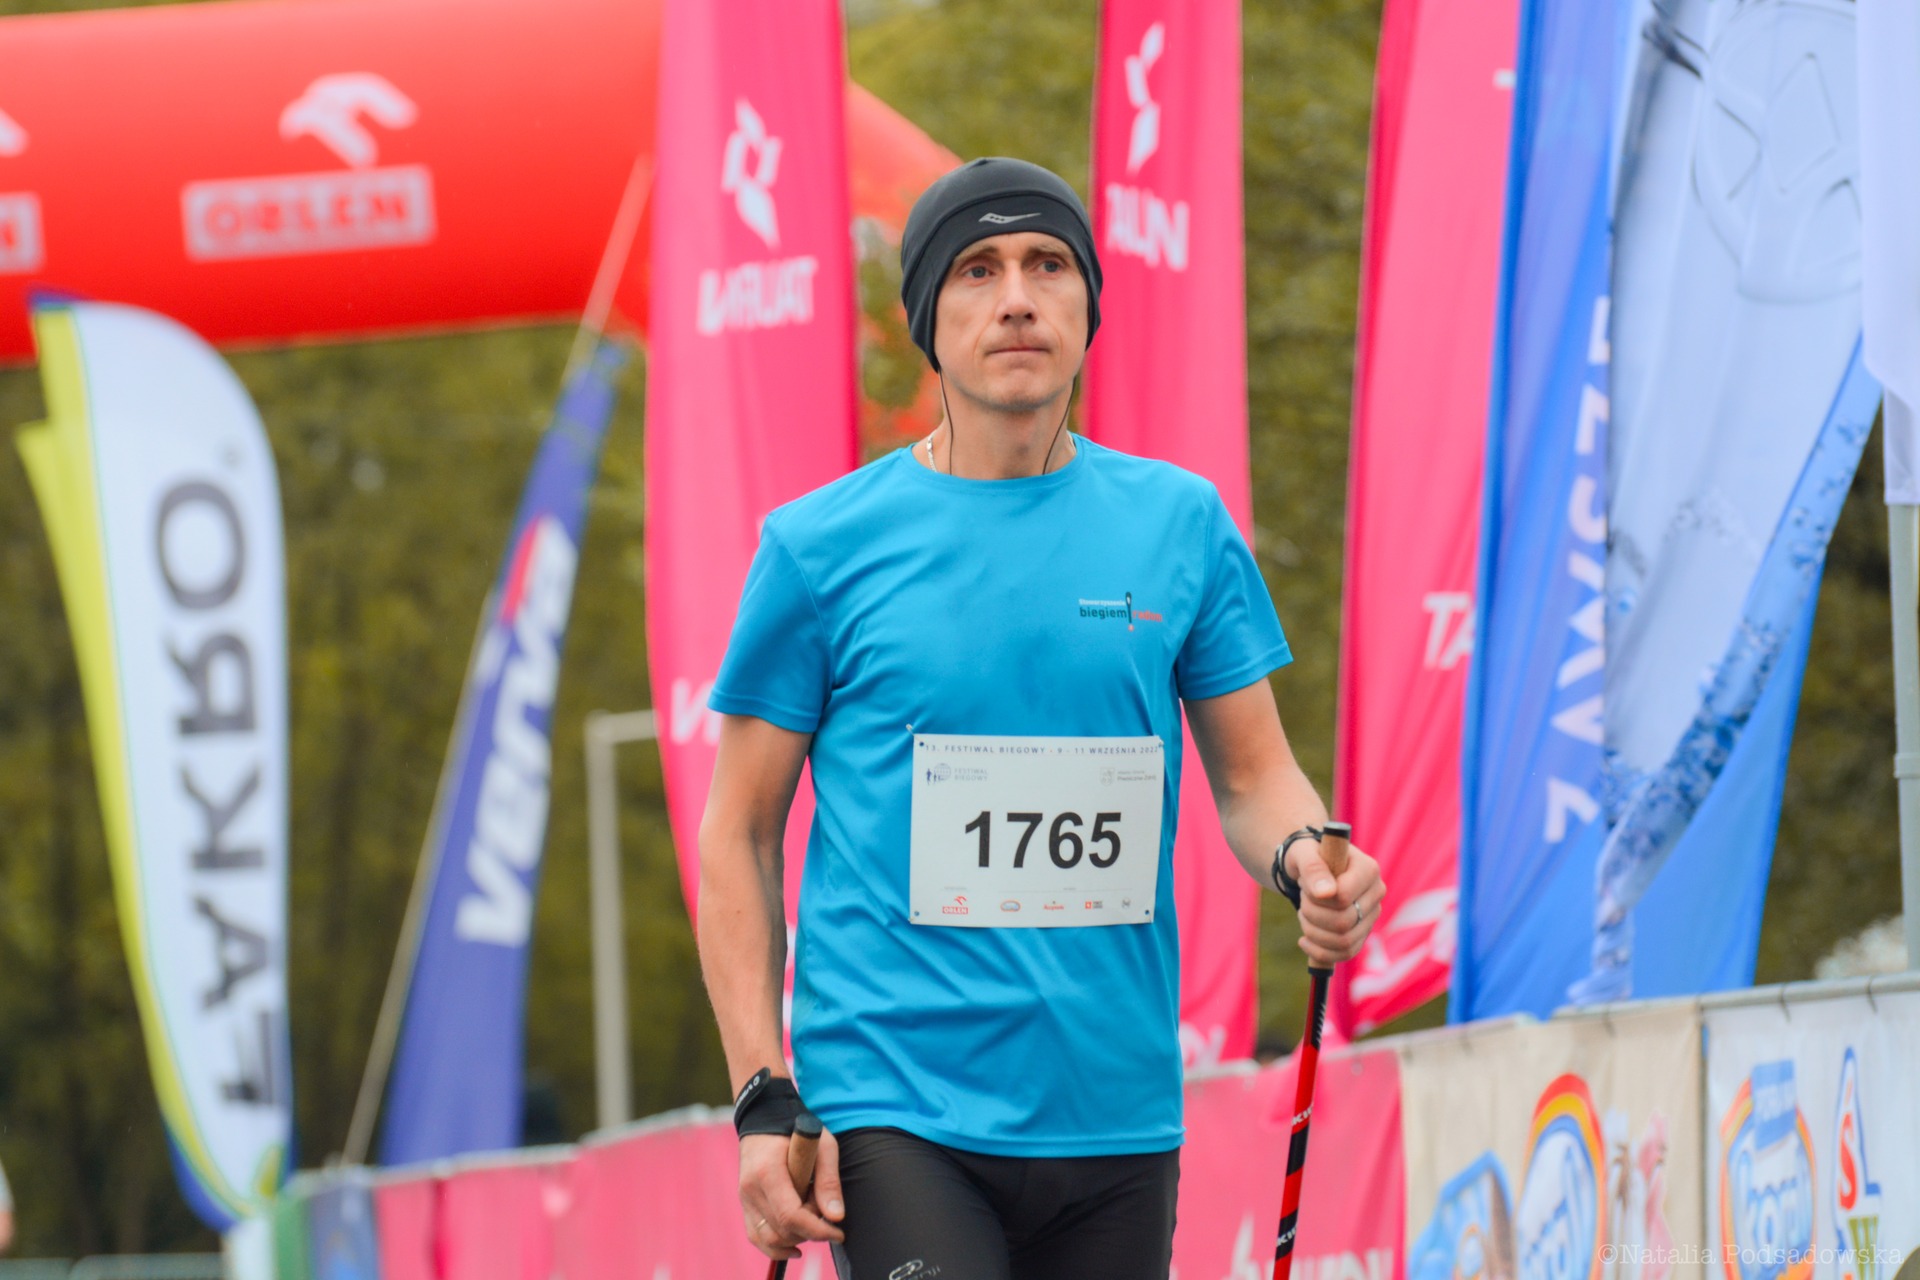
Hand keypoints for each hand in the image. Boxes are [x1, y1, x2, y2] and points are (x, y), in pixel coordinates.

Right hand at [738, 1128, 844, 1258]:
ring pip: (768, 1239)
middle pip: (781, 1230)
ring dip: (796, 1239)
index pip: (790, 1216)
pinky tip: (797, 1246)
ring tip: (812, 1219)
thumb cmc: (797, 1130)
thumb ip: (829, 1181)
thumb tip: (836, 1217)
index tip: (839, 1232)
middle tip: (825, 1213)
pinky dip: (776, 1247)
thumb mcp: (823, 1146)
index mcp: (768, 1172)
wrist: (764, 1119)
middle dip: (810, 1231)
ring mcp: (744, 1198)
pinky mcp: (745, 1205)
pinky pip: (757, 1237)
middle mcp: (750, 1189)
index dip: (817, 1230)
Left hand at [1286, 838, 1383, 966]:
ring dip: (1313, 932)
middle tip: (1303, 899)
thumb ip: (1313, 868)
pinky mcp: (1362, 933)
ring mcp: (1371, 916)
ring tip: (1304, 913)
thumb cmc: (1307, 856)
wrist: (1311, 867)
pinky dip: (1319, 952)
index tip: (1305, 884)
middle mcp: (1376, 894)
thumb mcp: (1303, 853)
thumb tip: (1326, 893)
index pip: (1342, 897)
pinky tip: (1304, 940)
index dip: (1316, 897)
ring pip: (1343, 942)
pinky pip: (1345, 954)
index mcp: (1368, 869)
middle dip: (1311, 914)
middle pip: (1343, 923)